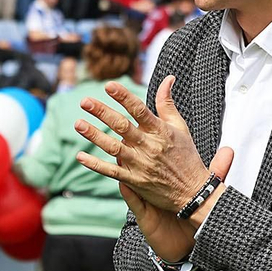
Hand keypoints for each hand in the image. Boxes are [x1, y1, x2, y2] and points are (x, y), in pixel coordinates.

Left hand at [73, 75, 234, 218]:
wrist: (194, 192)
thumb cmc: (186, 156)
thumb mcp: (180, 127)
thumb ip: (167, 104)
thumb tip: (168, 78)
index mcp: (160, 131)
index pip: (139, 110)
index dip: (124, 97)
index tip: (108, 85)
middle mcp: (149, 146)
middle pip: (122, 126)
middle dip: (102, 112)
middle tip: (84, 101)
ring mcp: (141, 164)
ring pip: (113, 147)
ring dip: (94, 136)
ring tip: (78, 124)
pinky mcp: (135, 180)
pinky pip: (112, 171)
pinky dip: (95, 164)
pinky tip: (80, 156)